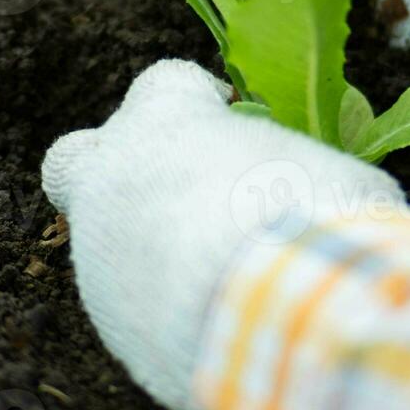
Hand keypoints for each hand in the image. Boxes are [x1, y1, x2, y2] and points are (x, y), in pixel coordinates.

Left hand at [41, 60, 406, 409]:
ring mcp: (100, 257)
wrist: (282, 311)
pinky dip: (176, 317)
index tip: (228, 120)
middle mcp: (111, 179)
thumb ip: (305, 172)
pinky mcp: (114, 324)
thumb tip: (335, 195)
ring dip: (158, 257)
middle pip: (75, 158)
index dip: (197, 100)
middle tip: (173, 194)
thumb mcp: (331, 172)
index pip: (164, 83)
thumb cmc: (310, 215)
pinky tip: (230, 327)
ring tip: (233, 282)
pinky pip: (140, 311)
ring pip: (109, 246)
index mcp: (162, 120)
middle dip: (113, 173)